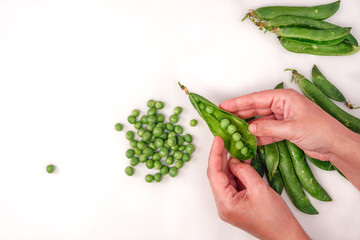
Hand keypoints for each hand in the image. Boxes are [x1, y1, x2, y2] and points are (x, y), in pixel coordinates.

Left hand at [207, 136, 308, 239]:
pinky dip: (237, 171)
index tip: (218, 138)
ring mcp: (229, 204)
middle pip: (218, 175)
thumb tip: (234, 160)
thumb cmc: (275, 219)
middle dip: (222, 156)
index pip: (214, 173)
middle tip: (227, 139)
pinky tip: (242, 161)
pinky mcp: (236, 203)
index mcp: (225, 203)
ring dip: (231, 163)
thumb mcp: (259, 189)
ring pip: (226, 178)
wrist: (285, 236)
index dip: (215, 153)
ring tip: (236, 147)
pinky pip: (233, 183)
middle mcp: (223, 204)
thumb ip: (244, 171)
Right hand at [220, 89, 351, 160]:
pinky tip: (248, 141)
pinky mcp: (285, 130)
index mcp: (284, 98)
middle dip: (240, 114)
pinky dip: (258, 136)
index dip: (238, 103)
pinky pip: (266, 131)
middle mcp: (282, 106)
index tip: (224, 106)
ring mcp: (283, 118)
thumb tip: (249, 128)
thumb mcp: (291, 128)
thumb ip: (267, 128)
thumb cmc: (321, 130)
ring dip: (248, 126)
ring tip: (232, 131)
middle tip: (224, 119)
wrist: (336, 145)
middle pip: (256, 108)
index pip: (256, 98)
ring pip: (260, 121)